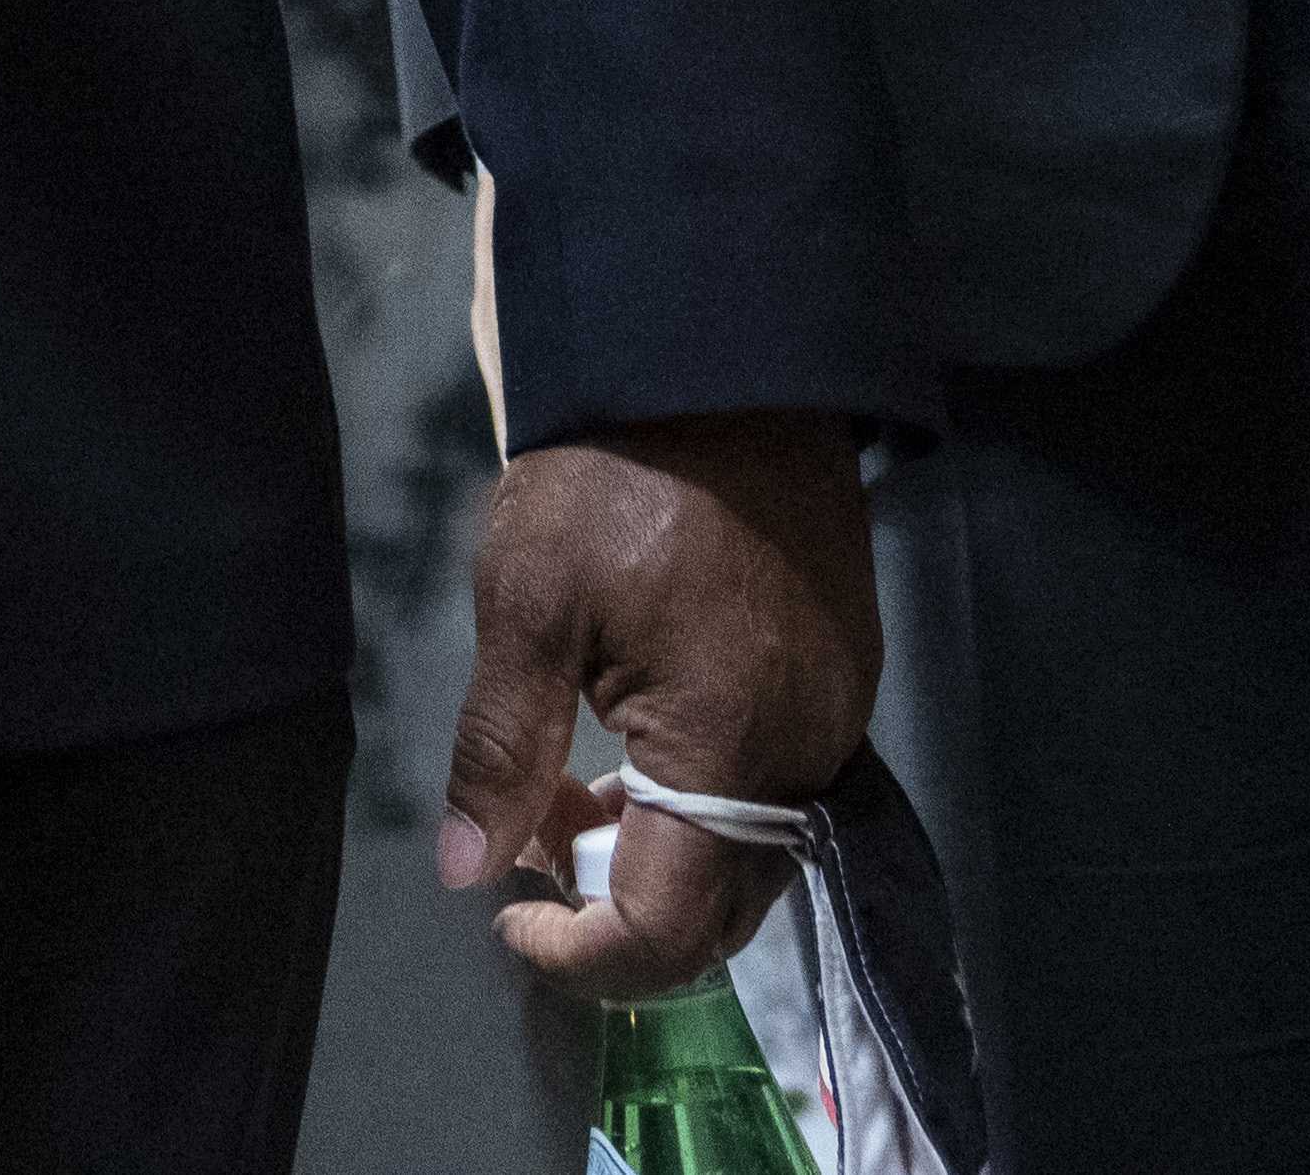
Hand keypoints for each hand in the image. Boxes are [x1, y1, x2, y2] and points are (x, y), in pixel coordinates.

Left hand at [440, 409, 876, 999]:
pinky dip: (701, 804)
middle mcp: (807, 753)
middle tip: (528, 849)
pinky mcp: (841, 675)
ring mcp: (837, 715)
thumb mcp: (528, 601)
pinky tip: (631, 746)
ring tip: (566, 789)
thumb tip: (467, 870)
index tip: (508, 919)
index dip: (585, 955)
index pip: (669, 925)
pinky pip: (776, 790)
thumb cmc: (613, 471)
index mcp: (732, 746)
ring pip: (752, 853)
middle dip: (620, 913)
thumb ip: (502, 749)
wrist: (722, 356)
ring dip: (659, 856)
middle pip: (724, 909)